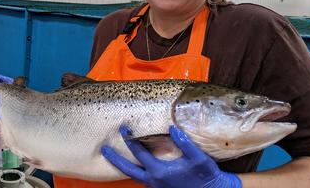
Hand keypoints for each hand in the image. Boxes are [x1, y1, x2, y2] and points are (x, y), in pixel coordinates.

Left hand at [101, 125, 241, 187]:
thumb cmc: (206, 176)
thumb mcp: (198, 158)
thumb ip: (185, 143)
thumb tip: (172, 128)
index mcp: (160, 171)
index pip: (139, 152)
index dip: (130, 139)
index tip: (123, 128)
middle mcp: (154, 180)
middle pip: (128, 169)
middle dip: (114, 159)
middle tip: (104, 149)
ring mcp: (156, 186)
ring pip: (134, 176)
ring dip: (122, 166)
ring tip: (113, 157)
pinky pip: (143, 179)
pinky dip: (135, 171)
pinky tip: (135, 165)